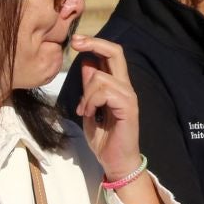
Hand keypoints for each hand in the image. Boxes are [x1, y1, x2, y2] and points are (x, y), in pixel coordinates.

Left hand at [68, 34, 141, 182]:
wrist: (115, 162)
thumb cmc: (104, 140)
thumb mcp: (89, 109)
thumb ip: (88, 88)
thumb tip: (86, 63)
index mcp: (116, 86)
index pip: (110, 55)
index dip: (94, 44)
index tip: (75, 41)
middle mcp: (125, 87)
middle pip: (116, 52)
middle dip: (93, 43)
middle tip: (75, 43)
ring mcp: (128, 96)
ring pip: (100, 77)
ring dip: (86, 93)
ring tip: (83, 110)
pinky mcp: (128, 107)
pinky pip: (105, 92)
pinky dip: (91, 101)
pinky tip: (89, 114)